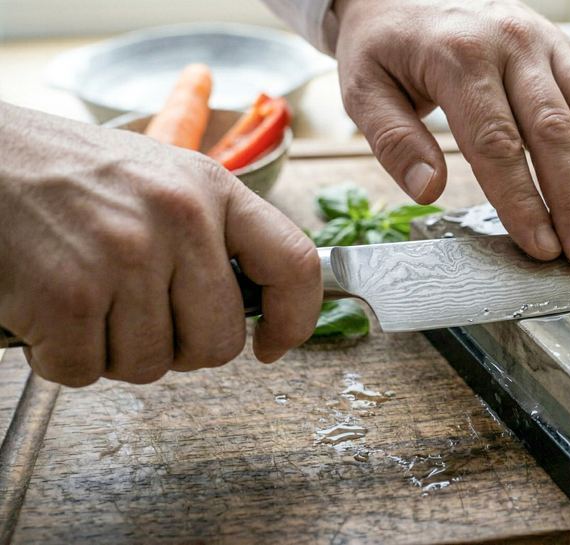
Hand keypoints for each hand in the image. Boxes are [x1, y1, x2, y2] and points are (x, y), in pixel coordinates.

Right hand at [0, 103, 321, 386]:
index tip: (273, 344)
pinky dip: (60, 357)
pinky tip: (46, 311)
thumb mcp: (161, 177)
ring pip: (150, 365)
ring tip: (84, 298)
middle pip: (218, 342)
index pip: (295, 264)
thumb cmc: (67, 172)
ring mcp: (124, 258)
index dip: (296, 319)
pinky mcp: (68, 297)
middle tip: (138, 316)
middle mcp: (179, 221)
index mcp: (212, 189)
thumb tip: (256, 302)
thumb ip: (212, 233)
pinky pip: (84, 371)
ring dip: (113, 350)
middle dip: (180, 348)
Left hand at [334, 0, 569, 266]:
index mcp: (458, 57)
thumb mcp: (362, 90)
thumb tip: (429, 190)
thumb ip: (394, 141)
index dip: (522, 200)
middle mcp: (511, 43)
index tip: (540, 247)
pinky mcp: (566, 44)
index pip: (496, 142)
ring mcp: (546, 40)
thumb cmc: (384, 49)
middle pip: (556, 130)